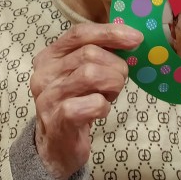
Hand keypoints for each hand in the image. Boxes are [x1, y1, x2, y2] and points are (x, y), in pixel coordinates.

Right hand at [30, 23, 142, 179]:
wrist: (56, 146)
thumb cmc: (76, 102)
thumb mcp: (81, 73)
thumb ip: (98, 53)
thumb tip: (131, 37)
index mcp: (50, 56)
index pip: (79, 33)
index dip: (109, 33)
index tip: (136, 38)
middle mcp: (44, 73)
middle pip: (89, 54)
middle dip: (115, 66)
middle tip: (119, 81)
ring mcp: (48, 97)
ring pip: (90, 74)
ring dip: (112, 84)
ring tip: (109, 95)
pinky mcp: (57, 120)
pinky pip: (92, 104)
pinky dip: (104, 106)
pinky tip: (100, 110)